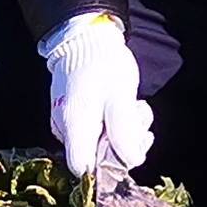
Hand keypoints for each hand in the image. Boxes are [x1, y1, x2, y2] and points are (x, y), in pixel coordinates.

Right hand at [39, 14, 153, 176]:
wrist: (87, 38)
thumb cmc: (103, 64)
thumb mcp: (121, 95)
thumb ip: (124, 129)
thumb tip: (131, 160)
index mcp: (74, 125)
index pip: (84, 168)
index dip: (108, 166)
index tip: (129, 147)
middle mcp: (66, 130)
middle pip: (97, 158)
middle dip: (125, 144)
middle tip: (139, 119)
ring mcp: (70, 124)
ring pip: (102, 144)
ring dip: (126, 131)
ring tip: (136, 107)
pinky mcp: (78, 117)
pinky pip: (99, 131)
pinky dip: (117, 123)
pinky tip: (128, 106)